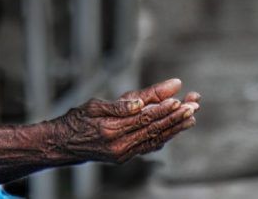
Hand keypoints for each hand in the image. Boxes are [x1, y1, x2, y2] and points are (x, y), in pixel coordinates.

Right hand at [55, 79, 198, 164]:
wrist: (64, 144)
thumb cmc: (76, 120)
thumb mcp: (93, 106)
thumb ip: (118, 105)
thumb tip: (140, 103)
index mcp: (111, 130)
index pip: (143, 119)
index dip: (162, 110)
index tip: (179, 101)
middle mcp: (120, 146)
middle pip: (153, 130)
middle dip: (175, 118)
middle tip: (193, 106)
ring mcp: (124, 154)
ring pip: (155, 139)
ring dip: (174, 128)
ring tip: (191, 117)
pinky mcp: (125, 156)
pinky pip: (149, 146)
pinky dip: (163, 136)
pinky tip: (175, 129)